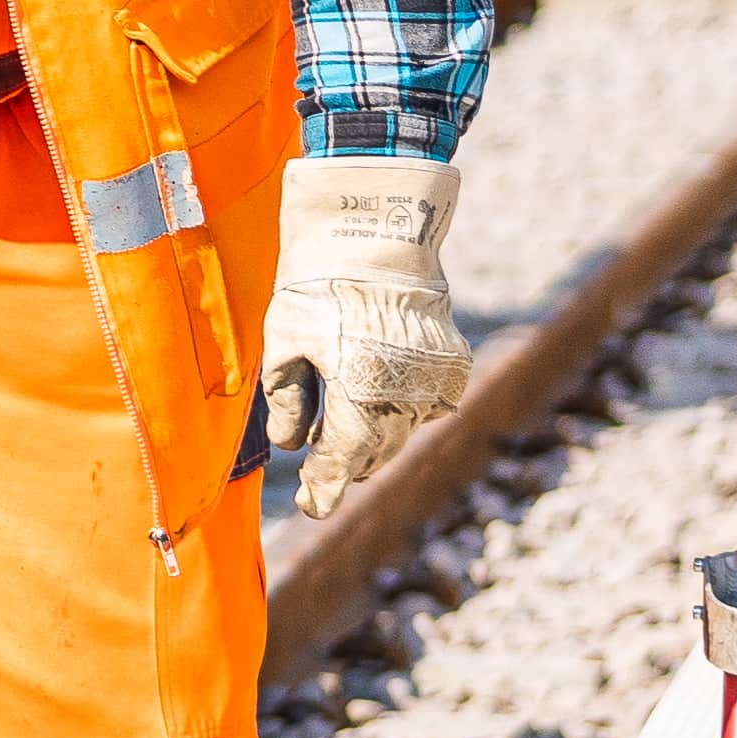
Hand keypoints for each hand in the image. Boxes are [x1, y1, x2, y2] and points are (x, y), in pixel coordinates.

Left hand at [266, 152, 469, 503]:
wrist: (378, 231)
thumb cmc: (319, 282)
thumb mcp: (283, 340)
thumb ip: (287, 400)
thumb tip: (293, 446)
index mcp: (362, 391)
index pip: (342, 460)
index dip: (324, 488)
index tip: (311, 506)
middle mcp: (407, 393)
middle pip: (373, 452)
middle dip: (345, 465)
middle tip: (318, 472)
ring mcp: (436, 381)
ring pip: (400, 432)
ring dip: (372, 439)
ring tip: (342, 431)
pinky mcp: (453, 366)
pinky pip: (425, 406)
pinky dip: (400, 410)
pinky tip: (376, 392)